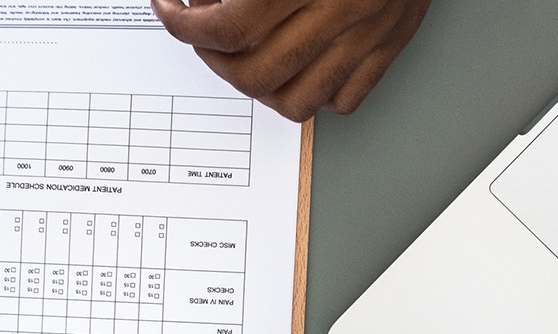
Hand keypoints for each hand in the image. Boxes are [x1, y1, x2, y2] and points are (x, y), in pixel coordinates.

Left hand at [153, 0, 432, 120]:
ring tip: (240, 56)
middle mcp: (340, 9)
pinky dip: (312, 93)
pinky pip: (343, 100)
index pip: (228, 27)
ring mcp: (367, 35)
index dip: (184, 25)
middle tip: (199, 32)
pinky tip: (295, 63)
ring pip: (295, 101)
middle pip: (254, 73)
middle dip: (211, 59)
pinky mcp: (388, 46)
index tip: (169, 9)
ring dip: (257, 86)